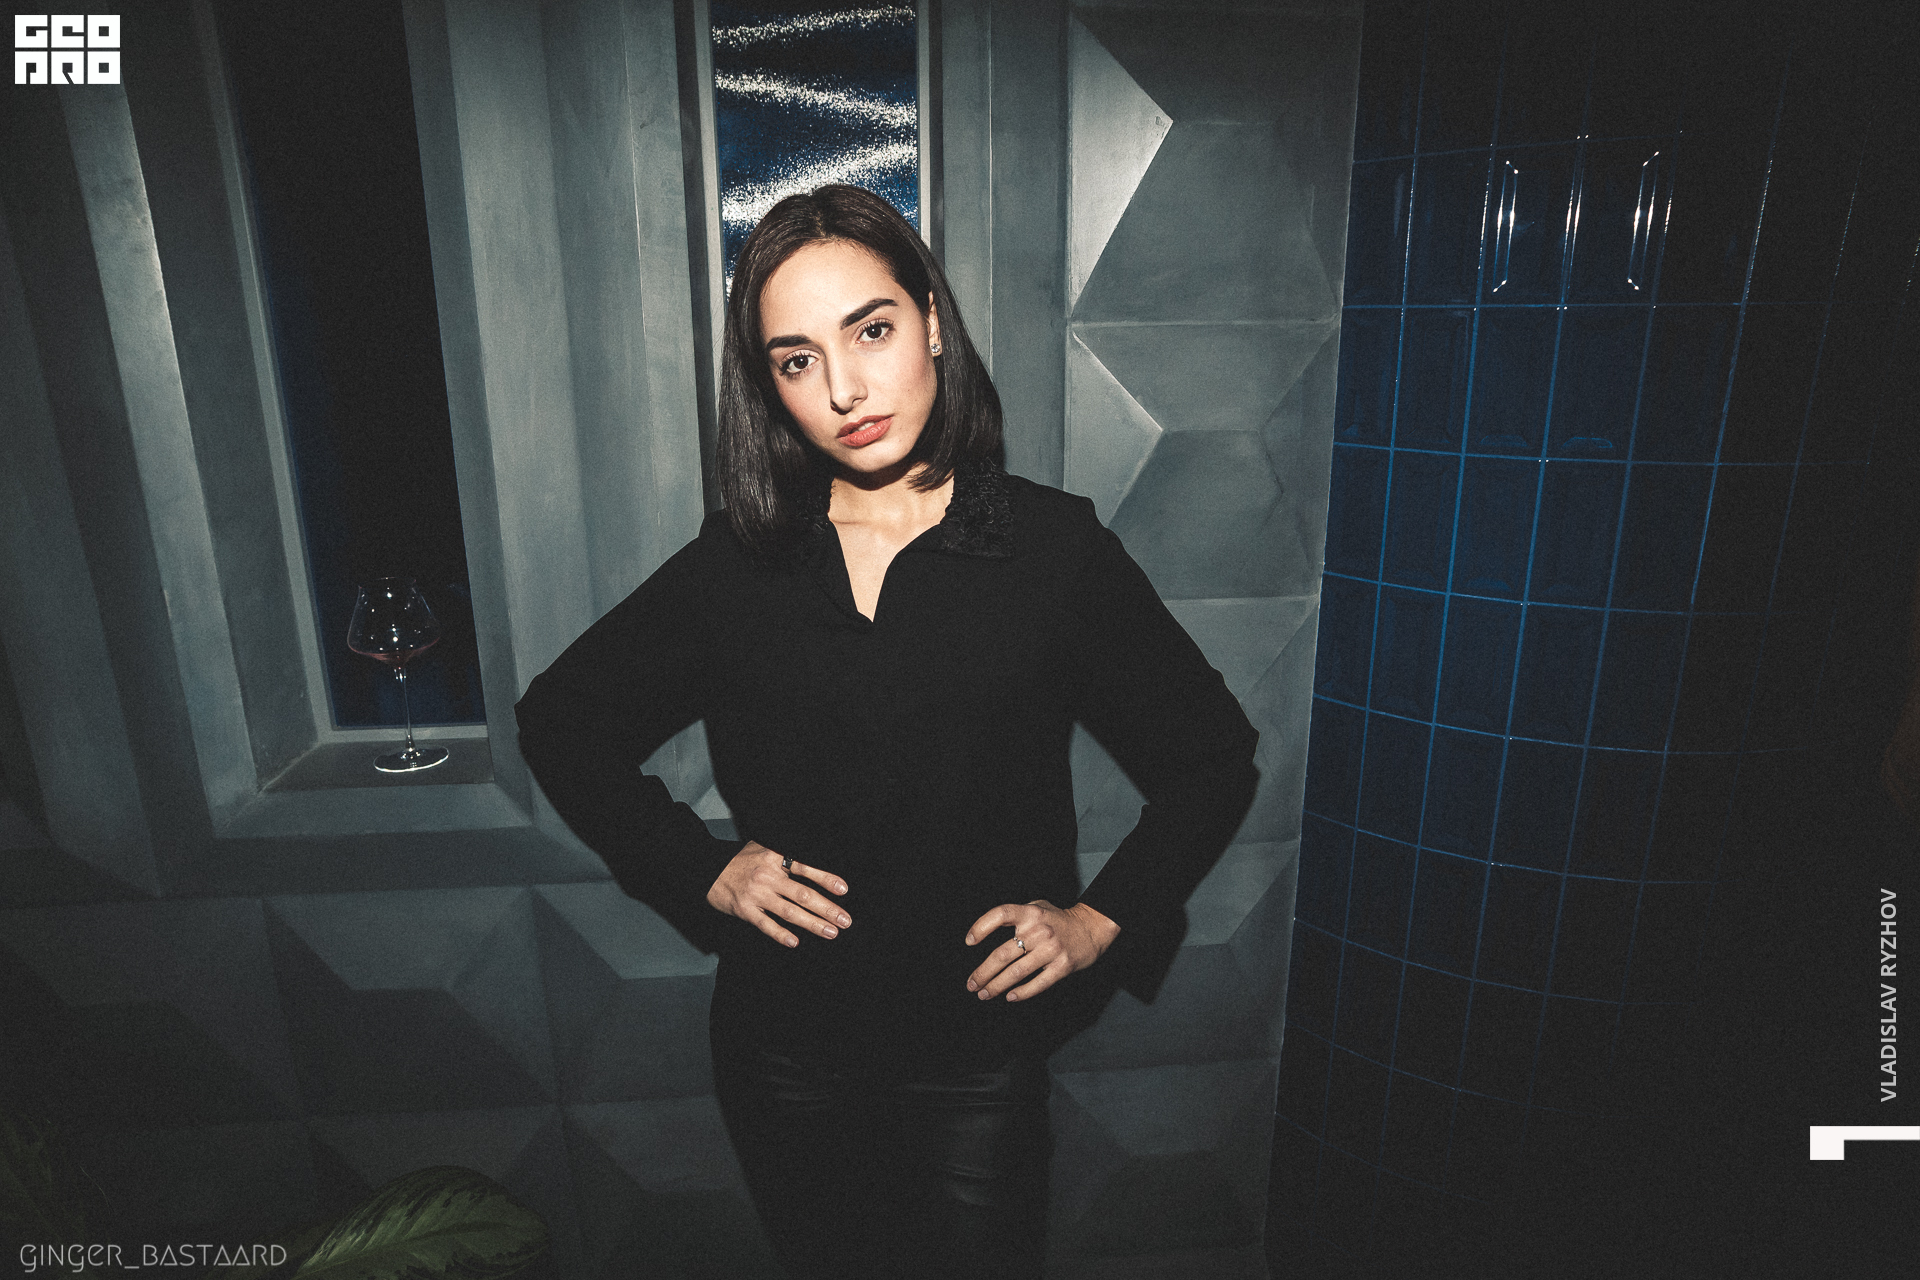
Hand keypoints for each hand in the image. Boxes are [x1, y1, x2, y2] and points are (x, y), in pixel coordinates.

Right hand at [706, 841, 850, 947]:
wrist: (708, 870)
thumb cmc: (741, 860)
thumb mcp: (764, 846)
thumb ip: (786, 853)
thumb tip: (815, 857)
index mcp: (775, 857)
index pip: (806, 868)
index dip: (826, 879)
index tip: (843, 889)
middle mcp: (768, 876)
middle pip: (803, 894)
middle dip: (827, 908)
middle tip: (845, 920)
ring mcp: (756, 894)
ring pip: (789, 912)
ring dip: (812, 924)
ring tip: (830, 932)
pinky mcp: (745, 910)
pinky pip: (765, 925)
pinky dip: (780, 934)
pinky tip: (794, 942)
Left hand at [964, 900, 1119, 1001]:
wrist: (1092, 928)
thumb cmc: (1057, 919)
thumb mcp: (1036, 908)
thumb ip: (1014, 916)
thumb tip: (984, 932)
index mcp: (1030, 913)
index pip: (1001, 914)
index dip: (981, 926)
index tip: (969, 941)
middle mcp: (1039, 931)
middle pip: (1003, 954)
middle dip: (983, 972)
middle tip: (971, 984)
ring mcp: (1052, 950)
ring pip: (1016, 972)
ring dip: (996, 986)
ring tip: (984, 994)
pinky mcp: (1062, 966)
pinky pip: (1038, 984)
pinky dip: (1022, 993)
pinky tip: (1009, 997)